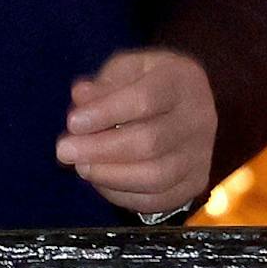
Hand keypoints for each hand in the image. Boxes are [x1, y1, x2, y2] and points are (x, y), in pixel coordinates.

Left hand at [56, 49, 216, 215]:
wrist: (184, 101)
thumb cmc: (145, 81)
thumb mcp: (124, 68)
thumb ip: (103, 83)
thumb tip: (81, 97)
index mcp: (181, 81)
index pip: (145, 99)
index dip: (106, 113)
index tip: (72, 123)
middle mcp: (199, 118)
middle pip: (150, 142)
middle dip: (100, 149)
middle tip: (64, 150)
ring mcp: (201, 153)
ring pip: (157, 176)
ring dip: (110, 175)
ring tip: (80, 166)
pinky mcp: (195, 181)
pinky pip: (160, 199)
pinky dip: (124, 195)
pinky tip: (100, 182)